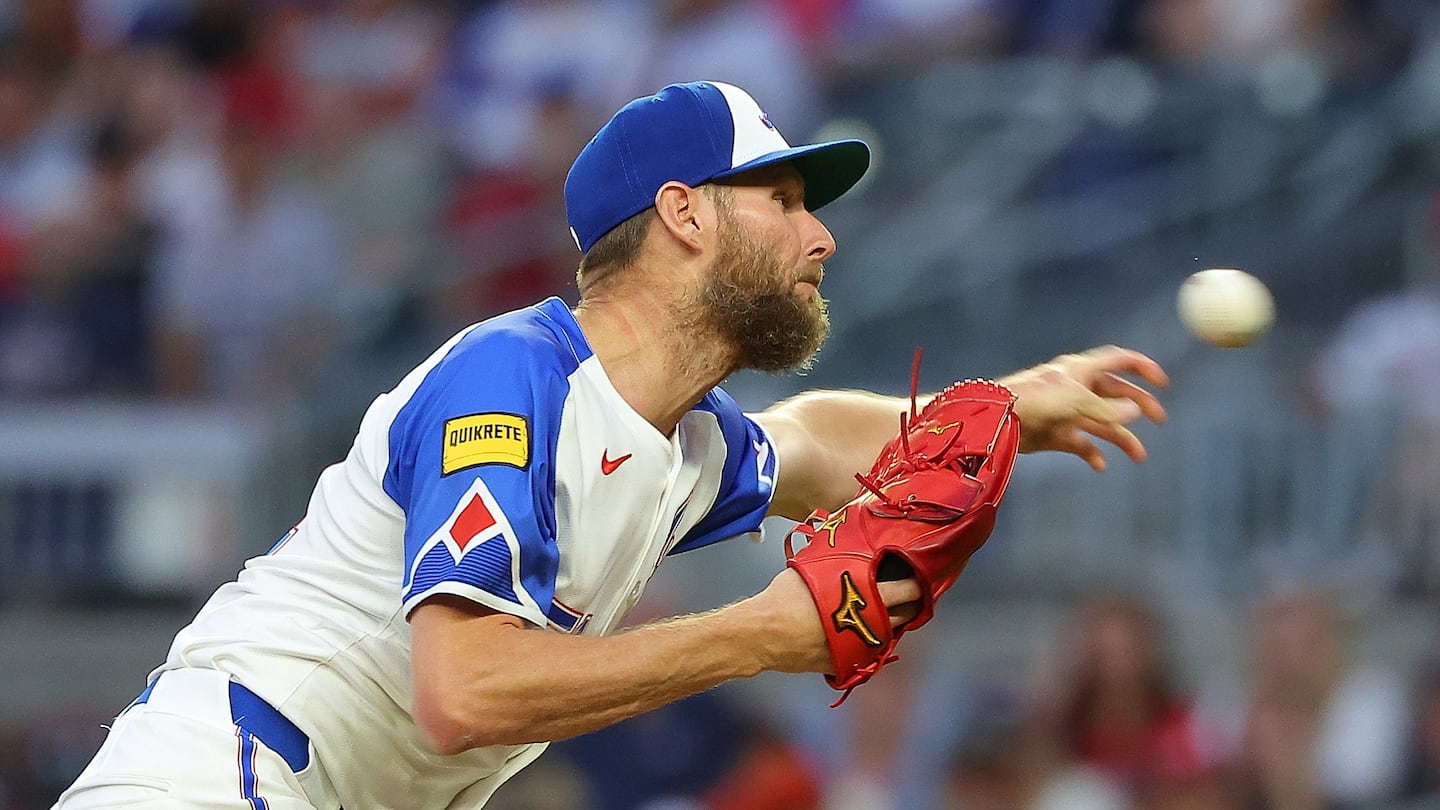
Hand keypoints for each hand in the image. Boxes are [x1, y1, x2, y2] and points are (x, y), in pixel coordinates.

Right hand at [748, 569, 921, 674]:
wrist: (762, 634)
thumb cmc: (783, 597)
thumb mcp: (811, 569)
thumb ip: (835, 563)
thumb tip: (844, 548)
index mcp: (860, 596)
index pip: (903, 590)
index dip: (916, 585)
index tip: (921, 579)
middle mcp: (865, 624)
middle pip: (903, 616)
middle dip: (911, 606)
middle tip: (913, 597)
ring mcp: (857, 647)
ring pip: (888, 636)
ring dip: (894, 624)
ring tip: (893, 613)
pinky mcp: (845, 663)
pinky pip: (868, 653)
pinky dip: (871, 642)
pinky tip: (867, 632)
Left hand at [998, 345, 1167, 470]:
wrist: (996, 420)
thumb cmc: (1035, 401)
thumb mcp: (1076, 401)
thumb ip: (1107, 408)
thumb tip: (1136, 411)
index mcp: (1081, 370)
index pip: (1118, 360)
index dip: (1141, 367)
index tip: (1162, 382)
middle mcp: (1075, 388)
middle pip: (1115, 393)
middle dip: (1138, 404)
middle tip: (1159, 419)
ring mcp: (1065, 411)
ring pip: (1101, 423)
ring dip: (1121, 437)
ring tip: (1139, 456)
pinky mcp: (1053, 433)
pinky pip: (1080, 444)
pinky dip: (1092, 454)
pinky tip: (1101, 465)